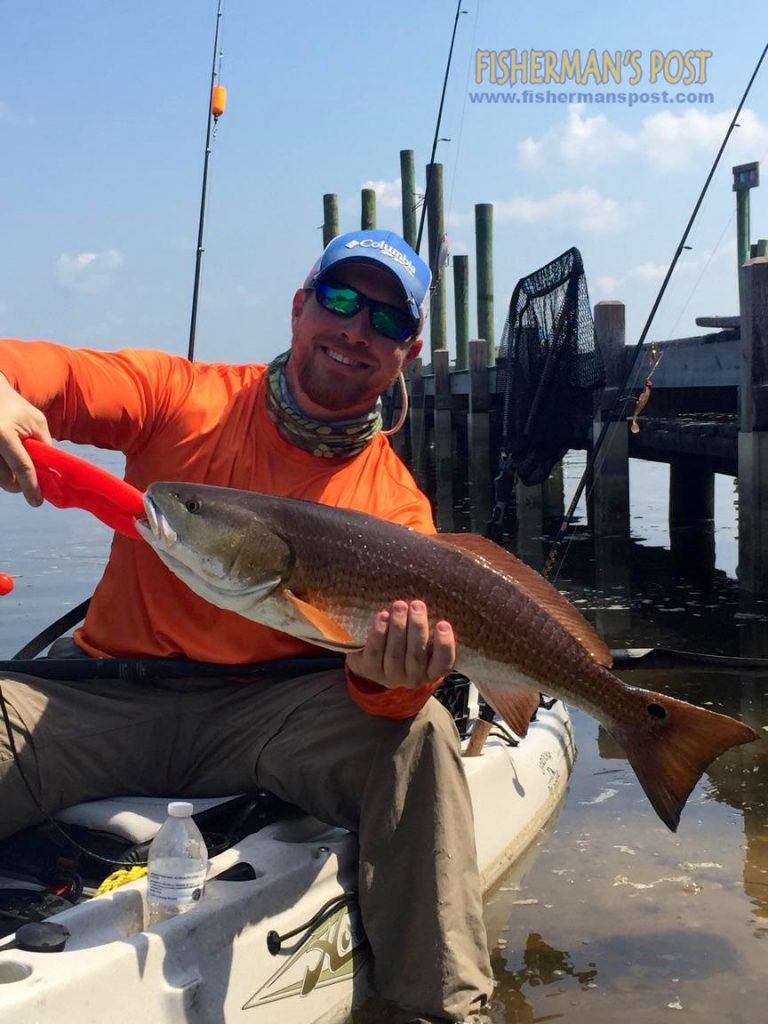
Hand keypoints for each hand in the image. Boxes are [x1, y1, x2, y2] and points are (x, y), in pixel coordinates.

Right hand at [0, 374, 51, 505]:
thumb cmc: (16, 407)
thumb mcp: (37, 422)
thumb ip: (44, 446)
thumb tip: (51, 471)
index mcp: (4, 435)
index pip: (22, 468)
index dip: (31, 487)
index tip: (38, 502)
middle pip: (7, 480)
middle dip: (21, 486)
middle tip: (34, 483)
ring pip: (0, 479)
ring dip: (12, 479)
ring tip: (21, 466)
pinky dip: (4, 472)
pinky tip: (9, 463)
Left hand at [346, 599, 455, 689]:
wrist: (373, 659)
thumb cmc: (406, 641)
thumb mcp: (422, 638)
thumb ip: (430, 625)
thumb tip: (438, 594)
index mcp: (431, 671)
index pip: (443, 663)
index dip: (445, 645)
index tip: (443, 624)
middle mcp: (412, 678)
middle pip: (416, 655)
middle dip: (417, 628)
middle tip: (417, 605)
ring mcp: (390, 676)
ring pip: (395, 654)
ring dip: (398, 628)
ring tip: (399, 605)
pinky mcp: (370, 669)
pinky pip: (375, 652)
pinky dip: (379, 633)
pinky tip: (382, 616)